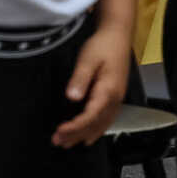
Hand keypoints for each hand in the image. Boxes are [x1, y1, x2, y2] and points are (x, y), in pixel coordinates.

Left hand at [51, 19, 130, 146]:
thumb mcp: (88, 59)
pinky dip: (97, 129)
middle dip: (77, 134)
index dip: (75, 127)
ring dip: (85, 134)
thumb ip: (80, 79)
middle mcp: (115, 97)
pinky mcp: (116, 95)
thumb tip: (72, 97)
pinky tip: (90, 135)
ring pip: (103, 123)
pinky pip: (108, 119)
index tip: (59, 132)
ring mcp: (117, 97)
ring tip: (68, 143)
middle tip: (57, 141)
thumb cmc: (103, 45)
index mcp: (108, 90)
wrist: (118, 34)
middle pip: (96, 123)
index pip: (91, 115)